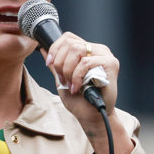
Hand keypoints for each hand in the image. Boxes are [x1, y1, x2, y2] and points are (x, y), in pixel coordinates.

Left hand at [43, 34, 132, 153]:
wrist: (91, 116)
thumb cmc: (80, 100)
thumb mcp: (62, 78)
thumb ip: (55, 64)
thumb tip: (42, 49)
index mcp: (87, 50)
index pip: (68, 37)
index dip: (55, 49)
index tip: (50, 64)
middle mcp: (98, 50)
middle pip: (70, 43)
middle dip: (60, 63)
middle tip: (62, 79)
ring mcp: (105, 56)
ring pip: (77, 50)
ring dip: (68, 70)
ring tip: (70, 84)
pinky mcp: (111, 64)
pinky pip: (86, 62)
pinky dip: (77, 76)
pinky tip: (77, 87)